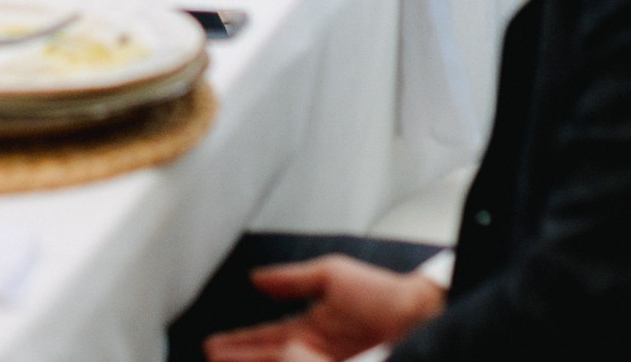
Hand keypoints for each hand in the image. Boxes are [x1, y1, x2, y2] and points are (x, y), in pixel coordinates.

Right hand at [202, 256, 445, 361]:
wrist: (421, 316)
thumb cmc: (384, 294)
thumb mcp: (331, 276)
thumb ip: (293, 280)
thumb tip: (256, 278)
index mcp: (309, 328)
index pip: (264, 339)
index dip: (238, 344)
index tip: (213, 347)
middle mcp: (312, 352)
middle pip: (266, 359)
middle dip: (238, 361)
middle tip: (210, 361)